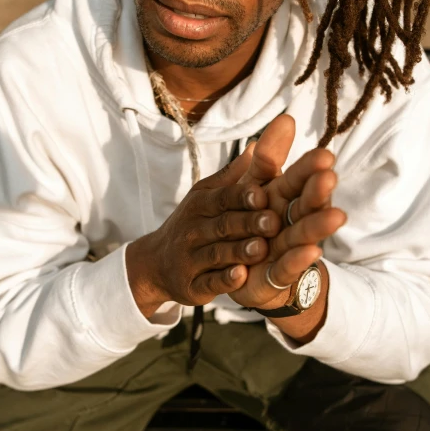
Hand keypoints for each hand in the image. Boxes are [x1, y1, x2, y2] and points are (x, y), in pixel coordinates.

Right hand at [127, 143, 281, 315]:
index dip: (242, 196)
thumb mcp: (206, 196)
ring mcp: (190, 259)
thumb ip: (234, 176)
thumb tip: (257, 145)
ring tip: (261, 249)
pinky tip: (241, 277)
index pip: (222, 197)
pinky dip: (224, 281)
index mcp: (201, 205)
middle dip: (247, 223)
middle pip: (222, 225)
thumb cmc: (192, 223)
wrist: (156, 263)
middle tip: (273, 222)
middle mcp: (193, 230)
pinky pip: (208, 283)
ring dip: (238, 252)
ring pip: (216, 254)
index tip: (263, 193)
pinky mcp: (191, 286)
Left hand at [229, 120, 345, 309]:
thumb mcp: (253, 186)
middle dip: (317, 192)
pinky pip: (288, 266)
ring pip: (302, 234)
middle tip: (329, 178)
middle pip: (305, 205)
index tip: (324, 155)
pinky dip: (299, 260)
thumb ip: (270, 158)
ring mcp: (286, 248)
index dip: (309, 168)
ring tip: (336, 216)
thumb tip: (287, 118)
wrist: (243, 271)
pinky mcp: (278, 274)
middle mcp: (289, 221)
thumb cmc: (252, 222)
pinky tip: (312, 251)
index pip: (297, 179)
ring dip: (318, 226)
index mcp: (283, 197)